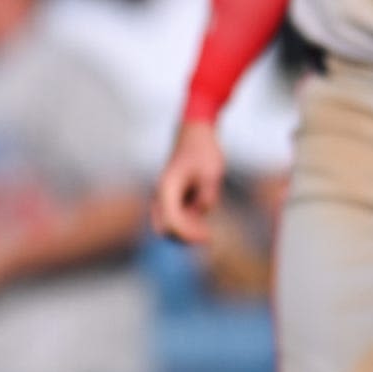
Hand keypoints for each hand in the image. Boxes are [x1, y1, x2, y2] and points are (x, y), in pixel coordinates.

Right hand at [152, 118, 224, 244]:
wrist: (195, 133)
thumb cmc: (202, 150)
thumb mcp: (211, 173)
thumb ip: (207, 196)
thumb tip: (201, 212)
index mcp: (167, 188)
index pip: (171, 222)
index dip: (188, 234)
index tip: (209, 236)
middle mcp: (161, 194)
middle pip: (164, 229)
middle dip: (184, 238)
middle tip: (207, 237)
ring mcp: (165, 197)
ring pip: (168, 226)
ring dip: (186, 233)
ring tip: (207, 232)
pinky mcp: (173, 197)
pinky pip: (175, 220)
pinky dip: (188, 227)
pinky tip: (204, 225)